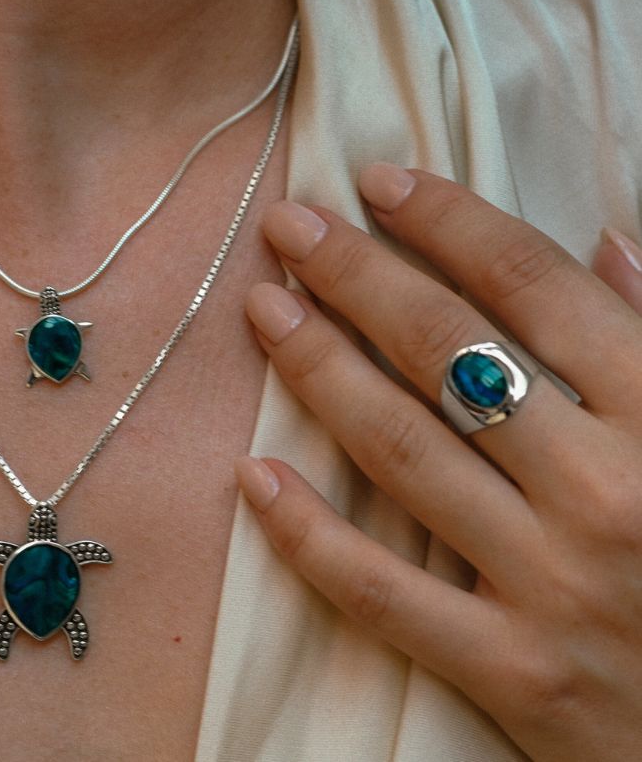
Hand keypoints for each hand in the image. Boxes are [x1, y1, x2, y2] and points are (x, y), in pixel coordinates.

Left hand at [235, 165, 641, 761]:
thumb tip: (605, 242)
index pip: (531, 285)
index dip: (447, 220)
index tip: (379, 182)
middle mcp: (605, 490)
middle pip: (448, 350)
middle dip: (358, 274)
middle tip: (289, 225)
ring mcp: (554, 587)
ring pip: (404, 451)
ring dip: (319, 369)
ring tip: (264, 307)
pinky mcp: (516, 676)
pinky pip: (385, 596)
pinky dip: (310, 535)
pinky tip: (253, 475)